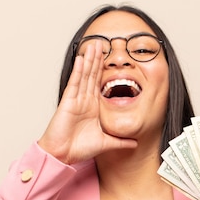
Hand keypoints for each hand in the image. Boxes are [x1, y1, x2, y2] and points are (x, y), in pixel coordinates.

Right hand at [38, 41, 137, 163]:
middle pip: (92, 75)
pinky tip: (82, 58)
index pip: (100, 84)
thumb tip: (135, 143)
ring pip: (85, 75)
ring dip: (89, 59)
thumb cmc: (79, 149)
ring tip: (94, 44)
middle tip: (102, 43)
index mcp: (93, 107)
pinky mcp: (68, 102)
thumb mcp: (106, 143)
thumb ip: (120, 142)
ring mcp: (76, 99)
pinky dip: (78, 70)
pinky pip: (75, 83)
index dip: (105, 70)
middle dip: (97, 59)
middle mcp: (85, 101)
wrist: (64, 156)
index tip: (111, 58)